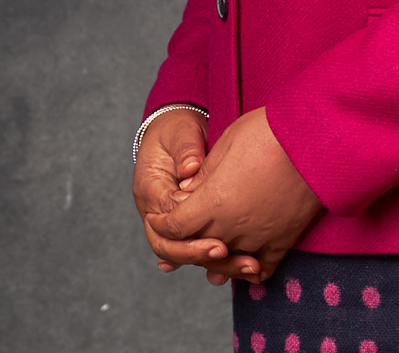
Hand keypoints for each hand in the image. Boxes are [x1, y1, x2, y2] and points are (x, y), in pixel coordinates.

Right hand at [132, 107, 235, 276]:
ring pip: (186, 252)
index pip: (167, 224)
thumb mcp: (180, 133)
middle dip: (203, 257)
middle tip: (235, 259)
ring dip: (216, 264)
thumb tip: (190, 169)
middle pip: (172, 248)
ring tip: (249, 268)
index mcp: (150, 191)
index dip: (191, 236)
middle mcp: (155, 213)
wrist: (175, 131)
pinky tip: (240, 268)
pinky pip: (198, 246)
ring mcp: (169, 221)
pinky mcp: (188, 223)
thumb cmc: (177, 130)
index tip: (220, 242)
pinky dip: (217, 259)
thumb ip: (185, 150)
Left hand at [146, 107, 322, 285]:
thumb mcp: (227, 142)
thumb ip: (204, 172)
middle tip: (184, 233)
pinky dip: (251, 269)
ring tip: (211, 258)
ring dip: (217, 260)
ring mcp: (259, 236)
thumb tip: (185, 191)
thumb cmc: (270, 131)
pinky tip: (247, 267)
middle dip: (186, 241)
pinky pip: (262, 266)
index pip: (174, 227)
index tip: (161, 216)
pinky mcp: (284, 238)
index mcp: (212, 201)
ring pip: (228, 262)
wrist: (317, 137)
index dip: (162, 223)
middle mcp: (231, 226)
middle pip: (197, 247)